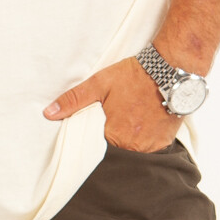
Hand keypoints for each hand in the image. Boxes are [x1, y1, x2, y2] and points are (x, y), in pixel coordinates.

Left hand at [44, 56, 181, 151]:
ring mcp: (152, 146)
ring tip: (135, 119)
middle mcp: (133, 146)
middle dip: (117, 138)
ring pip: (135, 150)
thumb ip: (74, 100)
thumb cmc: (133, 76)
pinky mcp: (166, 142)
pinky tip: (148, 122)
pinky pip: (152, 148)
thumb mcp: (99, 84)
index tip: (105, 123)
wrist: (170, 69)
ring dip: (133, 140)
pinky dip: (148, 139)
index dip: (100, 135)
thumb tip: (49, 113)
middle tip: (123, 118)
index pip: (98, 146)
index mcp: (114, 135)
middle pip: (118, 149)